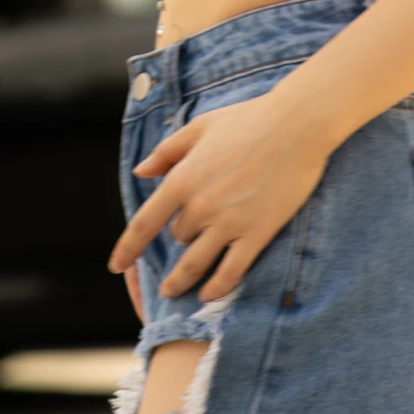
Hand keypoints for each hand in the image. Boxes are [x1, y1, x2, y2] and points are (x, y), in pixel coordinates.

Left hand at [108, 87, 328, 303]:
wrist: (296, 125)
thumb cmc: (248, 119)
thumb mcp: (200, 127)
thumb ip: (167, 152)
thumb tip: (140, 173)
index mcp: (183, 178)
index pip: (144, 224)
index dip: (127, 249)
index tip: (117, 265)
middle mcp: (201, 205)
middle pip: (179, 238)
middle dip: (180, 239)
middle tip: (188, 237)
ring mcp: (229, 222)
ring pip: (196, 264)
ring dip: (182, 280)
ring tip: (174, 292)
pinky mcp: (257, 232)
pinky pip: (231, 271)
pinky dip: (217, 287)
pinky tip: (208, 295)